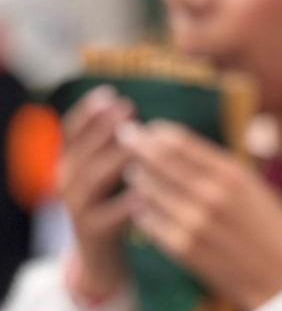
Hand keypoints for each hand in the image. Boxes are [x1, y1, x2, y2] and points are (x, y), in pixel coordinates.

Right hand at [59, 86, 135, 301]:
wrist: (101, 253)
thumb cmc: (112, 198)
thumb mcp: (108, 168)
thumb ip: (114, 142)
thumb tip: (130, 108)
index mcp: (71, 163)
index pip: (70, 132)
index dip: (87, 113)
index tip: (109, 93)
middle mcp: (67, 184)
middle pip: (82, 152)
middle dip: (104, 128)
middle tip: (128, 108)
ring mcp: (78, 209)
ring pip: (94, 180)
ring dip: (117, 159)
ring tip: (140, 144)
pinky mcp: (94, 232)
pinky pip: (111, 215)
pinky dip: (128, 201)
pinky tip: (148, 189)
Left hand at [121, 122, 281, 309]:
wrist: (281, 276)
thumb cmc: (275, 230)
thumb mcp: (259, 189)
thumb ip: (228, 172)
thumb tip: (196, 153)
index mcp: (233, 174)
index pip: (185, 144)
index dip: (162, 133)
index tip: (151, 128)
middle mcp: (211, 194)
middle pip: (162, 161)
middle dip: (140, 146)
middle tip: (125, 137)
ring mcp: (194, 222)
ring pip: (151, 190)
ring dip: (139, 177)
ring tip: (132, 171)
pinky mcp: (183, 248)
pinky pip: (151, 222)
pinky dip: (142, 210)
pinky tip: (139, 204)